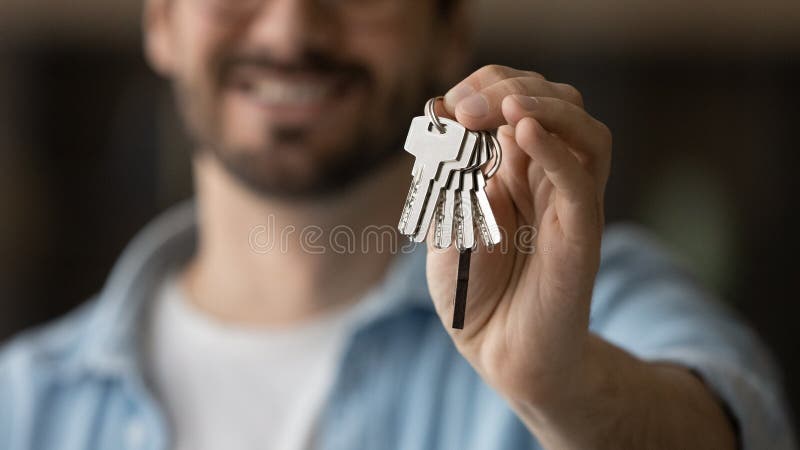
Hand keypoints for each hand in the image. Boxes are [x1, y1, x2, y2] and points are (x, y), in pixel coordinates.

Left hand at [426, 65, 611, 407]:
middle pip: (557, 102)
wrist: (498, 352)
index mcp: (517, 168)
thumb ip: (447, 178)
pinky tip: (523, 131)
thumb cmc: (471, 289)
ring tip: (504, 106)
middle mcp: (549, 177)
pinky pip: (581, 181)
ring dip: (545, 106)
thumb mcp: (443, 224)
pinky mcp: (580, 235)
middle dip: (510, 88)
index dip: (487, 86)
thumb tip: (446, 121)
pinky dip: (556, 149)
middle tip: (466, 106)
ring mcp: (569, 203)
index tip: (447, 104)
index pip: (519, 99)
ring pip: (585, 131)